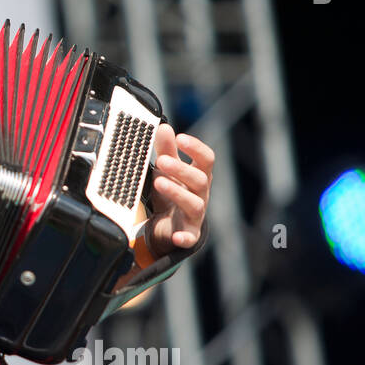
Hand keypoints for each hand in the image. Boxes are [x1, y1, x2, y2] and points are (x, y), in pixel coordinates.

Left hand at [145, 124, 212, 256]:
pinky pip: (189, 237)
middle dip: (181, 169)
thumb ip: (167, 151)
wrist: (169, 227)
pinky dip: (185, 237)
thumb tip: (164, 127)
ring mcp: (196, 215)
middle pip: (199, 179)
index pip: (206, 159)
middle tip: (161, 160)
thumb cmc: (172, 194)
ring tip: (159, 183)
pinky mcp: (189, 235)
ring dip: (178, 192)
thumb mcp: (167, 172)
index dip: (196, 148)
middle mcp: (201, 194)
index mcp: (198, 176)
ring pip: (194, 204)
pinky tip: (177, 236)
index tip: (180, 138)